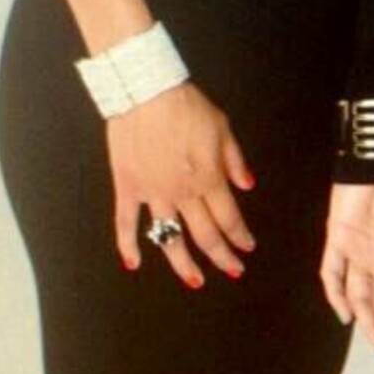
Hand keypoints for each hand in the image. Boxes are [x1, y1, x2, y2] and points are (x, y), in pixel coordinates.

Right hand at [108, 82, 255, 287]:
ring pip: (169, 238)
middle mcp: (182, 193)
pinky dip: (128, 245)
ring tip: (195, 281)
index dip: (240, 236)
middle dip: (222, 256)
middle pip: (204, 235)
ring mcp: (153, 194)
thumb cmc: (186, 106)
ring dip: (183, 264)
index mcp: (208, 178)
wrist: (146, 92)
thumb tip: (247, 185)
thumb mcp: (222, 127)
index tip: (247, 246)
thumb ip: (235, 160)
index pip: (228, 218)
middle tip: (233, 270)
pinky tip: (133, 263)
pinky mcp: (128, 188)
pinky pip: (126, 223)